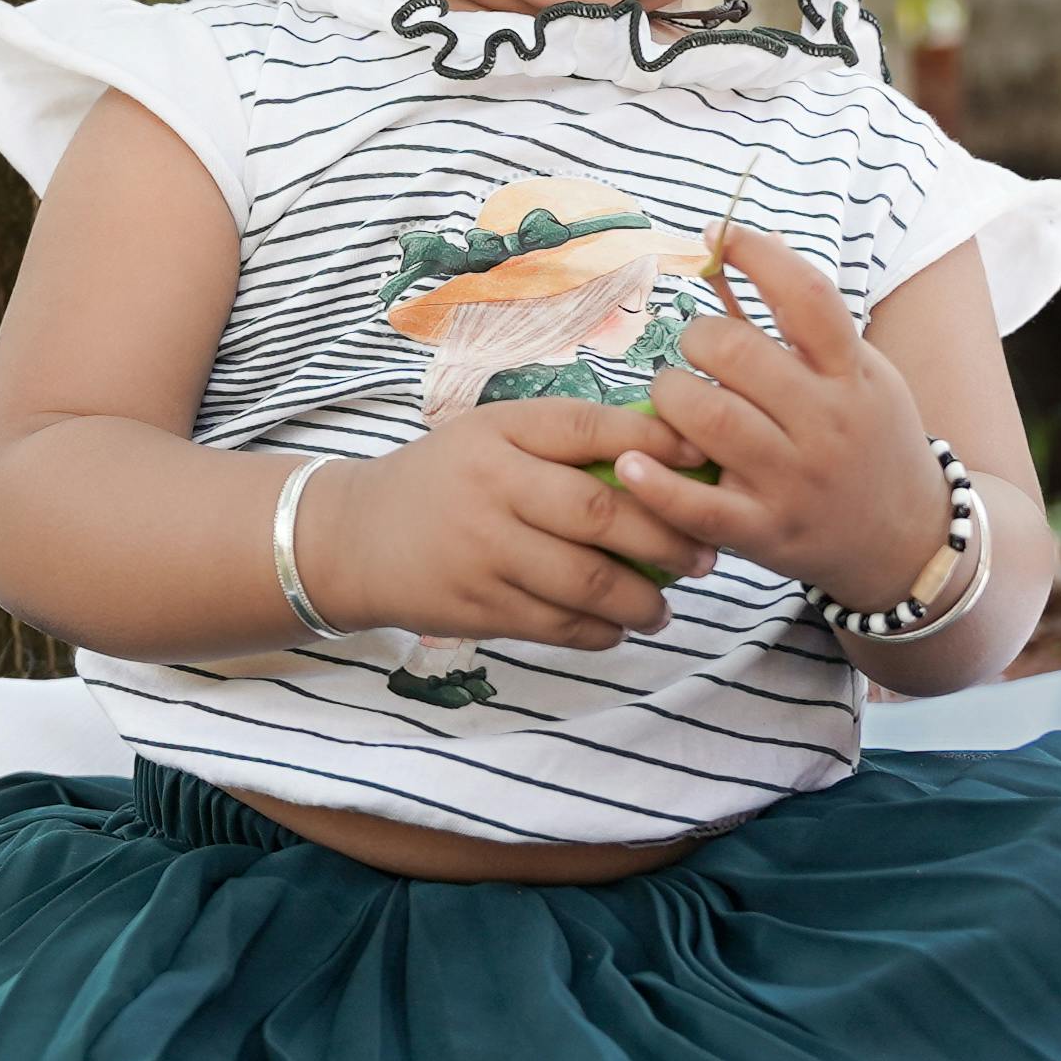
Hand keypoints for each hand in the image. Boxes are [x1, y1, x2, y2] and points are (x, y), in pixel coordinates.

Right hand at [308, 391, 686, 654]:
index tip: (702, 461)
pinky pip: (558, 625)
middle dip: (667, 538)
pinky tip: (618, 628)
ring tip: (665, 606)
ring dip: (643, 600)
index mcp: (499, 432)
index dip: (653, 444)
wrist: (355, 539)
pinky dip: (601, 632)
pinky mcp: (476, 606)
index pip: (586, 428)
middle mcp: (491, 487)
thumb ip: (563, 442)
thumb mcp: (492, 436)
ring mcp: (482, 550)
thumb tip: (669, 455)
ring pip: (586, 581)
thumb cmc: (446, 480)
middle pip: (598, 513)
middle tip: (705, 556)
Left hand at [612, 228, 957, 596]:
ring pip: (712, 419)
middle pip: (739, 354)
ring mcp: (796, 481)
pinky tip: (629, 461)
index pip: (807, 296)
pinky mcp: (766, 533)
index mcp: (854, 374)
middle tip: (695, 348)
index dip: (758, 253)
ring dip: (672, 397)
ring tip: (675, 398)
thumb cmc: (868, 438)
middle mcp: (829, 424)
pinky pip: (699, 506)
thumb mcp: (853, 372)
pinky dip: (656, 483)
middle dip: (697, 337)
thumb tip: (736, 243)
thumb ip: (790, 318)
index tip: (719, 234)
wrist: (907, 540)